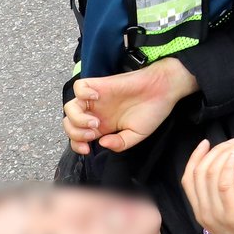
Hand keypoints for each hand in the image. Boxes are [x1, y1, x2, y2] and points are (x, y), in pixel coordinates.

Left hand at [62, 58, 196, 153]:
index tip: (88, 149)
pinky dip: (83, 94)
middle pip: (69, 122)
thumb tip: (102, 143)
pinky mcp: (101, 84)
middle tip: (93, 134)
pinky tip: (97, 98)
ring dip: (78, 118)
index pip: (78, 136)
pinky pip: (80, 87)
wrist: (164, 89)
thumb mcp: (137, 135)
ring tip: (96, 121)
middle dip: (75, 133)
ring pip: (70, 107)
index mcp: (104, 126)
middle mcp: (97, 112)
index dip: (77, 145)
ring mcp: (97, 98)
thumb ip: (120, 144)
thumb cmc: (153, 111)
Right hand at [181, 137, 233, 233]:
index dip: (195, 157)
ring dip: (226, 153)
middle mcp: (204, 212)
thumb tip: (224, 173)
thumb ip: (220, 200)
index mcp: (200, 213)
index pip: (187, 179)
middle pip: (199, 172)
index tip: (206, 142)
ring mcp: (217, 214)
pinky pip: (225, 182)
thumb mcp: (227, 218)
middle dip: (216, 150)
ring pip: (211, 173)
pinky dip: (230, 164)